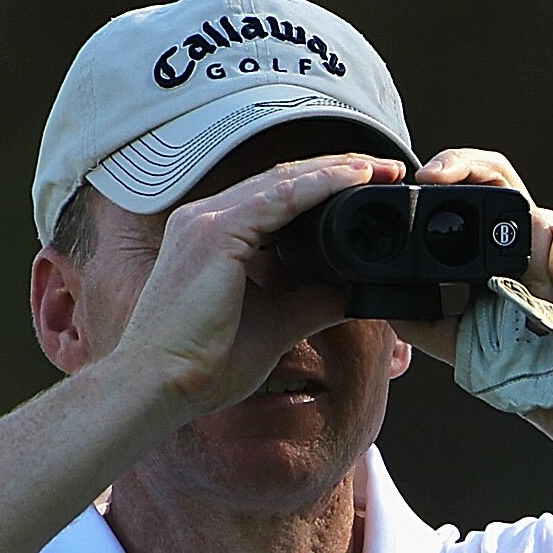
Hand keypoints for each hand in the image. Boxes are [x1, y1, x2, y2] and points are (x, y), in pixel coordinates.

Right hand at [111, 153, 403, 415]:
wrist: (162, 384)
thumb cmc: (206, 362)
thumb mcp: (278, 324)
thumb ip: (313, 301)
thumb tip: (353, 292)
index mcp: (214, 236)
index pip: (279, 197)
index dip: (327, 186)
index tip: (373, 187)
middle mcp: (205, 218)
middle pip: (283, 180)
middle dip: (339, 170)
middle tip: (389, 169)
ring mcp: (205, 221)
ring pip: (284, 181)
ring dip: (337, 171)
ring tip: (381, 168)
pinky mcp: (214, 234)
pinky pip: (279, 198)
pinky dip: (320, 186)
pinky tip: (353, 179)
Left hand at [397, 148, 552, 367]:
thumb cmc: (530, 369)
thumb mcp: (458, 342)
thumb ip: (419, 317)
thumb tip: (377, 296)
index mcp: (495, 250)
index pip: (471, 190)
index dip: (449, 171)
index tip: (423, 180)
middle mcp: (529, 234)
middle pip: (496, 171)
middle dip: (464, 167)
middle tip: (435, 180)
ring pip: (535, 217)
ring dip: (532, 269)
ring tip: (543, 307)